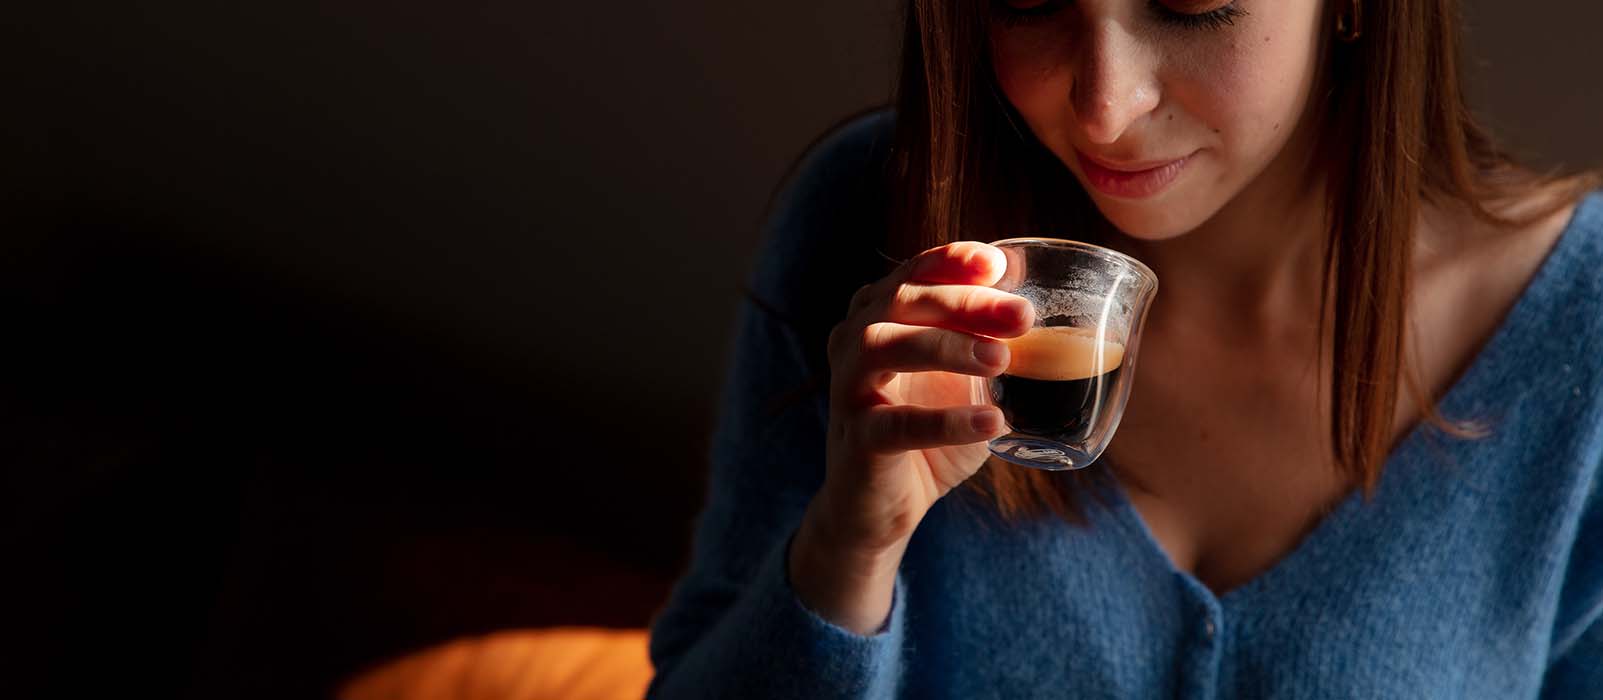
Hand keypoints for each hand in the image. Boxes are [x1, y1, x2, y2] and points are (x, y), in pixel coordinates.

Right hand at [788, 241, 1032, 632]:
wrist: (881, 508)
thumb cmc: (926, 433)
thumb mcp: (961, 381)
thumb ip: (988, 344)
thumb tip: (1044, 309)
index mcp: (878, 316)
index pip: (912, 272)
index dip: (951, 261)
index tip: (998, 264)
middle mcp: (854, 341)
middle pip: (901, 299)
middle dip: (965, 302)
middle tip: (1022, 315)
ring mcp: (848, 389)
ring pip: (884, 345)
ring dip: (945, 345)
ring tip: (1001, 360)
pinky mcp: (856, 441)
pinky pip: (894, 425)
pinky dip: (944, 421)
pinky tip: (991, 421)